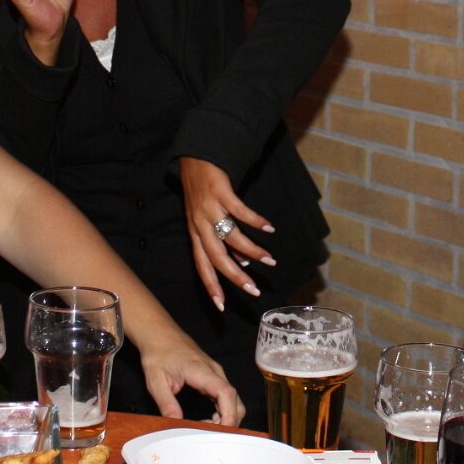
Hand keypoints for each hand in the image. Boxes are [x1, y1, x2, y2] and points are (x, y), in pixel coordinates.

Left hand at [138, 337, 244, 425]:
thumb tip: (176, 424)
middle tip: (207, 435)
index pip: (226, 394)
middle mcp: (215, 373)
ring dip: (226, 419)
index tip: (220, 432)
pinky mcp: (214, 379)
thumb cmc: (158, 353)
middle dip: (229, 423)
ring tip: (204, 429)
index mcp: (202, 371)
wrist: (160, 335)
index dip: (228, 416)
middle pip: (236, 402)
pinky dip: (222, 413)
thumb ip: (166, 403)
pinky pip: (226, 399)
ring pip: (234, 402)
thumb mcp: (155, 380)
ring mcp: (216, 375)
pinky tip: (207, 421)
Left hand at [180, 158, 276, 310]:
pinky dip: (255, 221)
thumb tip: (240, 263)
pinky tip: (269, 227)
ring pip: (231, 237)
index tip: (221, 306)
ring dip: (252, 251)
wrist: (194, 158)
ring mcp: (209, 208)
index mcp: (195, 234)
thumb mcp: (205, 220)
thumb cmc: (201, 192)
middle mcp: (200, 224)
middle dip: (235, 276)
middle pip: (216, 257)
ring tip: (270, 260)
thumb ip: (220, 242)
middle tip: (253, 290)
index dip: (211, 286)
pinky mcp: (220, 191)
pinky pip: (239, 211)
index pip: (202, 266)